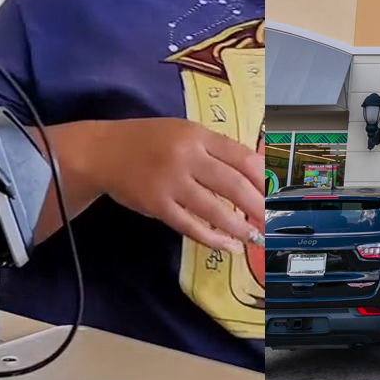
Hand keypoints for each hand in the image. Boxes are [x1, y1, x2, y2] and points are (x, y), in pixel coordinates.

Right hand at [54, 117, 272, 251]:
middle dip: (259, 206)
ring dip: (240, 227)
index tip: (278, 194)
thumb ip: (215, 149)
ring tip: (257, 238)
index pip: (241, 157)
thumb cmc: (149, 141)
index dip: (264, 178)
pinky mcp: (157, 205)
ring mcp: (171, 182)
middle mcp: (187, 157)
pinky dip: (212, 239)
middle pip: (233, 184)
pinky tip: (229, 246)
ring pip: (214, 209)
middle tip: (275, 222)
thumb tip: (256, 171)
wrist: (102, 152)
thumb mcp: (184, 132)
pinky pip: (190, 226)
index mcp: (198, 135)